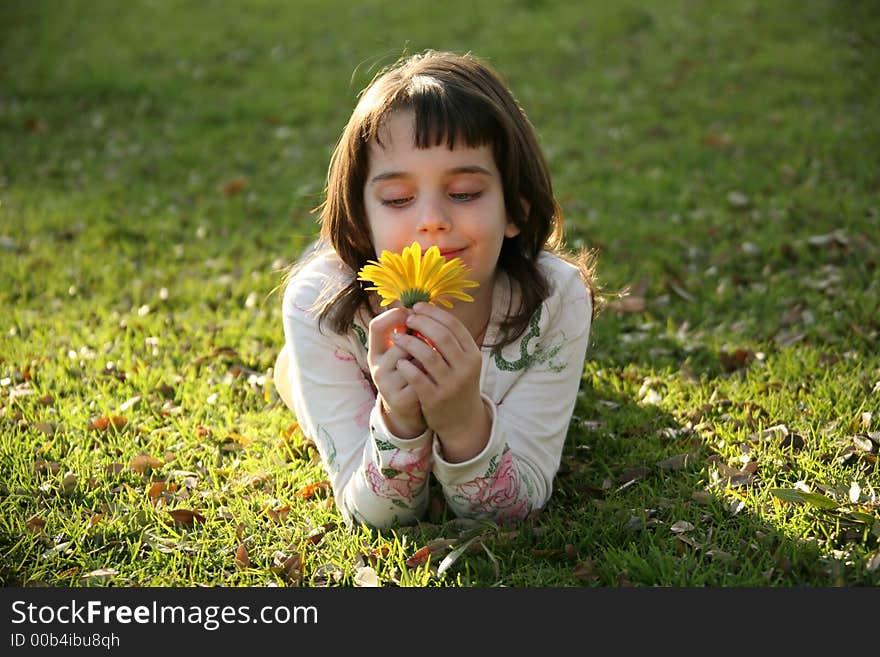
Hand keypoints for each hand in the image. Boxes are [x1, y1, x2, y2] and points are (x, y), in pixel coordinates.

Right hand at [367, 306, 426, 437]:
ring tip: (435, 362)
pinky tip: (436, 377)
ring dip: (430, 358)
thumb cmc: (409, 373)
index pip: (376, 326)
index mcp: (375, 353)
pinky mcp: (401, 399)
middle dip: (422, 341)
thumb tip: (419, 305)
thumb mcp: (402, 353)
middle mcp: (377, 369)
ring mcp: (387, 385)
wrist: (408, 410)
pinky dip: (433, 375)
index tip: (412, 311)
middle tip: (431, 343)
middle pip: (402, 343)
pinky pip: (424, 377)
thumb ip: (407, 333)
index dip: (394, 315)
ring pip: (416, 360)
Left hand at [390, 302, 490, 460]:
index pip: (454, 325)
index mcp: (473, 353)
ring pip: (428, 355)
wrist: (462, 420)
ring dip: (409, 342)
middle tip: (407, 318)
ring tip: (397, 337)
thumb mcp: (463, 361)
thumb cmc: (457, 382)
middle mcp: (465, 367)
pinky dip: (406, 366)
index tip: (417, 306)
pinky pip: (417, 377)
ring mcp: (451, 384)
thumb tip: (427, 310)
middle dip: (421, 323)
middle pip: (442, 336)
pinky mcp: (435, 398)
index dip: (434, 313)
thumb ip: (450, 339)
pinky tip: (399, 361)